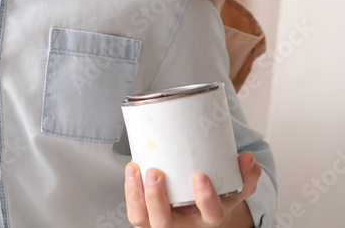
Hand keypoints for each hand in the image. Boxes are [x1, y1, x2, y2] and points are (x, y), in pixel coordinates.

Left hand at [124, 152, 260, 226]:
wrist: (201, 210)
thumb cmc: (216, 197)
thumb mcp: (235, 187)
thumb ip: (246, 174)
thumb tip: (248, 158)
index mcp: (209, 216)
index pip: (211, 214)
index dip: (205, 198)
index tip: (200, 176)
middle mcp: (184, 224)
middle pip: (166, 224)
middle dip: (156, 199)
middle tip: (156, 173)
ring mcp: (163, 222)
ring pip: (143, 220)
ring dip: (137, 196)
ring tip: (137, 169)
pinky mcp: (147, 217)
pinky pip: (135, 212)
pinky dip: (130, 193)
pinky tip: (132, 170)